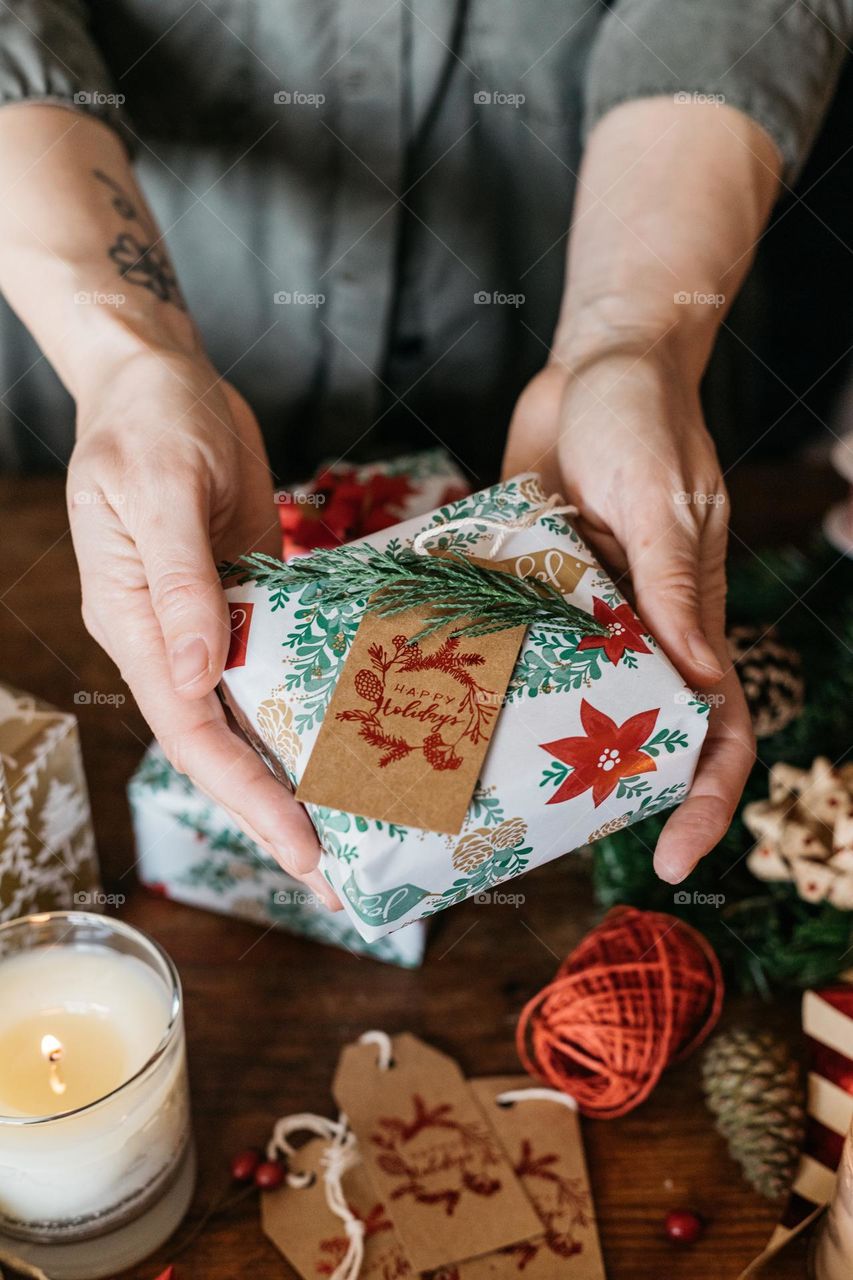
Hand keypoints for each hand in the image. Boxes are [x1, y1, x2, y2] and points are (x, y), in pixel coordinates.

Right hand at [68, 349, 337, 907]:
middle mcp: (170, 641)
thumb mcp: (160, 488)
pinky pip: (278, 671)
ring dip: (296, 776)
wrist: (164, 379)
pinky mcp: (249, 602)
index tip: (300, 841)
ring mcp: (210, 625)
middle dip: (274, 813)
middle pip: (221, 747)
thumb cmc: (152, 421)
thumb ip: (178, 581)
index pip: (191, 732)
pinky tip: (352, 743)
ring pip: (252, 720)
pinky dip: (309, 714)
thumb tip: (194, 674)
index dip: (244, 792)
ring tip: (355, 833)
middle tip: (336, 876)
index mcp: (134, 624)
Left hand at [503, 348, 754, 882]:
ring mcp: (578, 612)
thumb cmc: (644, 420)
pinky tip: (431, 707)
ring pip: (561, 697)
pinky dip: (482, 674)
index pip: (716, 728)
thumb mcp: (662, 502)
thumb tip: (699, 681)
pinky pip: (511, 641)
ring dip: (528, 743)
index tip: (674, 860)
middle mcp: (635, 629)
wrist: (591, 364)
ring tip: (471, 794)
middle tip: (540, 839)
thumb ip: (672, 588)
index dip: (705, 799)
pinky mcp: (528, 584)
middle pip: (631, 733)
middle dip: (602, 794)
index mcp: (685, 620)